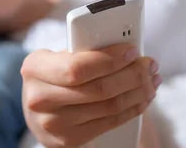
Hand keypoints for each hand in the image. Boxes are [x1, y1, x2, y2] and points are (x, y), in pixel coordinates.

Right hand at [21, 45, 159, 147]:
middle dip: (132, 75)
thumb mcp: (58, 57)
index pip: (77, 67)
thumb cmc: (53, 75)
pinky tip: (141, 98)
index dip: (109, 60)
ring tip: (151, 80)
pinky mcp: (67, 140)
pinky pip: (109, 122)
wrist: (36, 110)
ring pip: (108, 107)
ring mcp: (53, 123)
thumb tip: (124, 47)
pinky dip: (132, 109)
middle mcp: (39, 98)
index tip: (132, 51)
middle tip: (149, 65)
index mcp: (34, 68)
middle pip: (99, 89)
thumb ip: (82, 50)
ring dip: (137, 92)